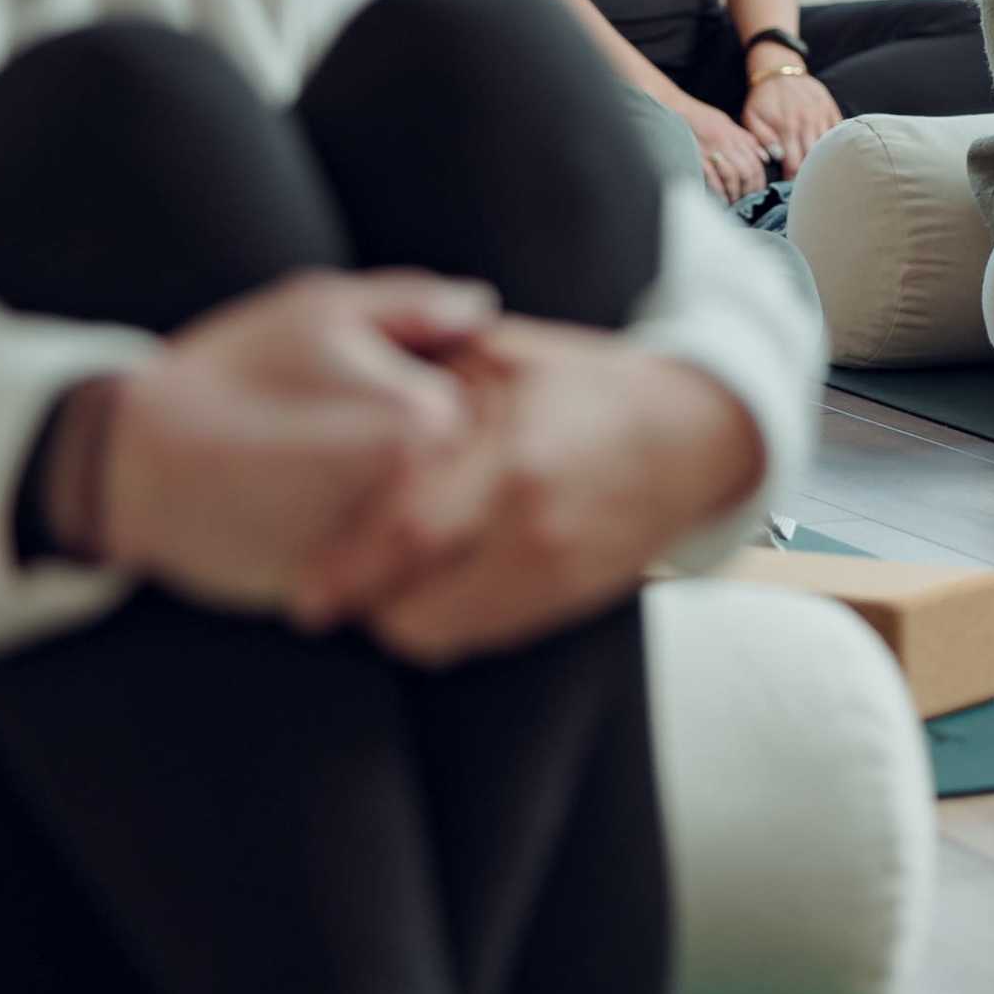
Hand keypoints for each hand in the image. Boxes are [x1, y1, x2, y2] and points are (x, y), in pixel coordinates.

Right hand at [88, 270, 491, 617]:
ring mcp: (375, 560)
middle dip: (465, 476)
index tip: (451, 406)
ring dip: (431, 527)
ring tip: (373, 493)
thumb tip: (484, 307)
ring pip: (440, 545)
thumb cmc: (231, 372)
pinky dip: (386, 566)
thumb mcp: (319, 309)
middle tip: (408, 453)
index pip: (502, 424)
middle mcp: (413, 499)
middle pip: (479, 492)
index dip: (484, 409)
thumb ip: (413, 304)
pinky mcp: (337, 601)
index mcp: (425, 421)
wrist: (133, 462)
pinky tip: (347, 530)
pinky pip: (391, 586)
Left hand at [323, 322, 765, 663]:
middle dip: (358, 609)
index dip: (346, 568)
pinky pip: (482, 636)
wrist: (691, 435)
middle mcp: (531, 520)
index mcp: (510, 451)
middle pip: (415, 604)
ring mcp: (554, 568)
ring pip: (442, 632)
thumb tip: (345, 390)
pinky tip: (437, 585)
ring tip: (382, 585)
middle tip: (320, 599)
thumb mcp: (508, 356)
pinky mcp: (569, 598)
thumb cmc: (587, 387)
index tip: (302, 588)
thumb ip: (431, 373)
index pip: (407, 528)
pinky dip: (446, 621)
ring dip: (398, 617)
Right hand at [672, 93, 768, 203]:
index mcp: (734, 135)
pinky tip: (719, 200)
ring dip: (734, 193)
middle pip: (747, 171)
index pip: (755, 161)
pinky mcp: (696, 157)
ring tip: (734, 202)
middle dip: (749, 189)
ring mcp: (711, 150)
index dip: (759, 179)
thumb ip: (746, 140)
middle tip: (747, 200)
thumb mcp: (727, 123)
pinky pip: (712, 178)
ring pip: (732, 176)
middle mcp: (726, 143)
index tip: (757, 190)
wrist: (674, 109)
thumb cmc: (699, 117)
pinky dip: (718, 191)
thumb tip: (764, 157)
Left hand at [738, 68, 844, 175]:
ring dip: (825, 159)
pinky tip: (833, 152)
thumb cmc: (763, 98)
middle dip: (811, 172)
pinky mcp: (831, 109)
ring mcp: (821, 115)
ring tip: (821, 170)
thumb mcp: (752, 117)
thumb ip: (761, 139)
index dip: (794, 179)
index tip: (792, 187)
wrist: (780, 70)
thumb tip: (776, 157)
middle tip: (808, 182)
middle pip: (814, 158)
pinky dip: (837, 143)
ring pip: (829, 146)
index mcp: (786, 128)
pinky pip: (838, 131)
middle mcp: (806, 123)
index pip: (794, 164)